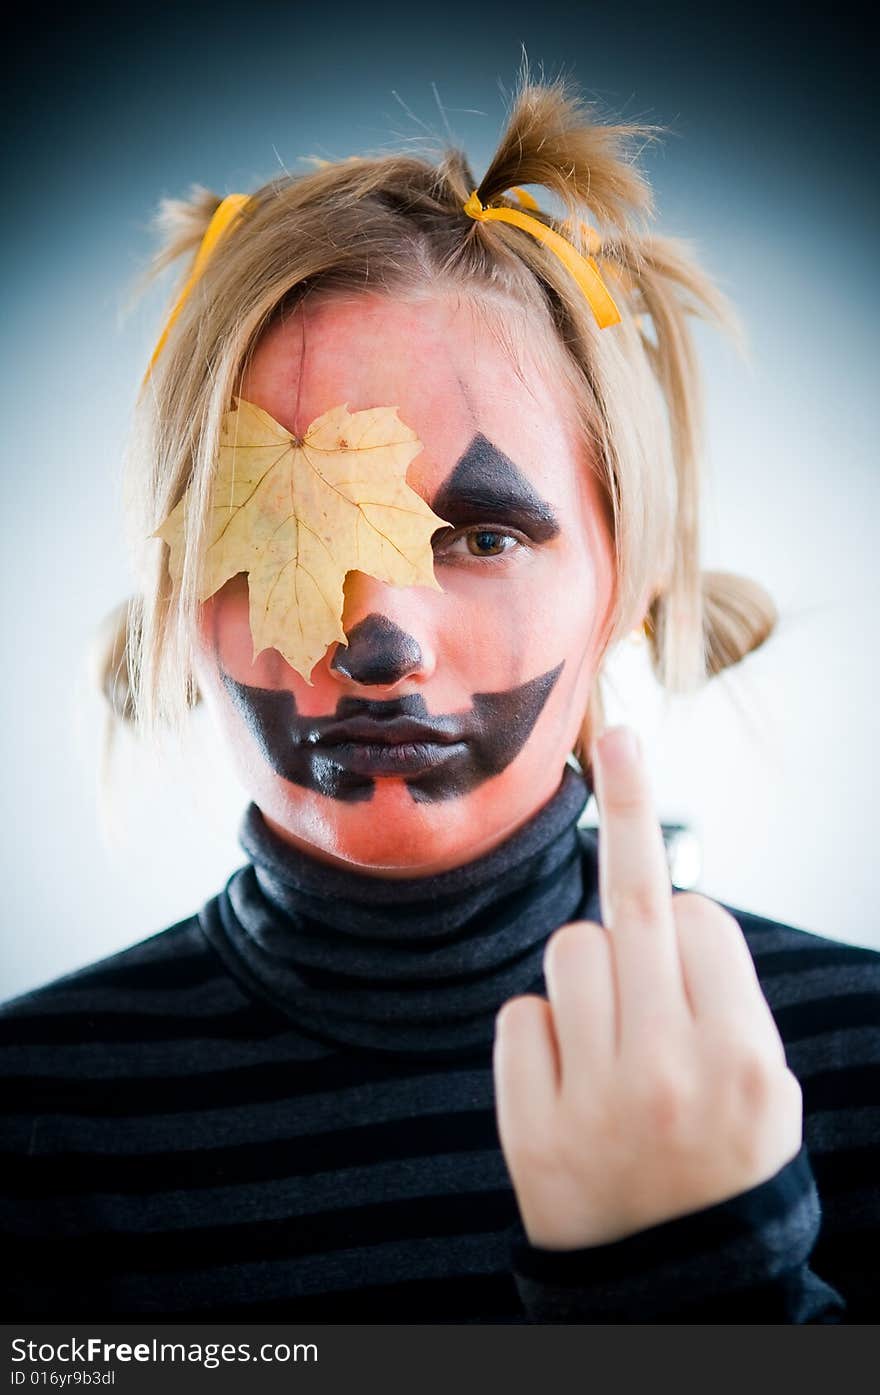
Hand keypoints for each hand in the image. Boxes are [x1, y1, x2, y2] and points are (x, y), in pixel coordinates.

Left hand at [493, 725, 802, 1249]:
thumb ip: (725, 998)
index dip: (686, 918)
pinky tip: (568, 1082)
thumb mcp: (766, 1088)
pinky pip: (521, 1016)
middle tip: (617, 733)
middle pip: (635, 905)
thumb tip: (671, 895)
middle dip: (629, 801)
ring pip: (569, 950)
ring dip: (585, 973)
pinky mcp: (531, 1128)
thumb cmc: (722, 1165)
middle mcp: (672, 1073)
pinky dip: (541, 1034)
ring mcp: (598, 1101)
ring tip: (609, 1039)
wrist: (669, 1287)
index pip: (701, 918)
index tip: (676, 902)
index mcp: (745, 1058)